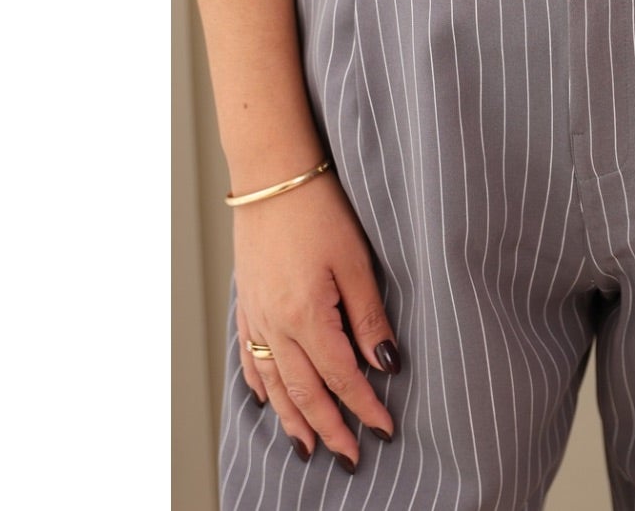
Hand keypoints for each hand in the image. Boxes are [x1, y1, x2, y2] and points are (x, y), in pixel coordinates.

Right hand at [233, 170, 400, 469]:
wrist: (272, 176)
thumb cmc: (319, 209)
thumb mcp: (356, 261)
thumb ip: (370, 317)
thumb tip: (386, 364)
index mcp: (306, 317)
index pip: (340, 378)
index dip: (363, 408)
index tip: (384, 430)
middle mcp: (275, 325)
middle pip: (304, 392)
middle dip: (329, 428)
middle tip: (349, 458)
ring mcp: (256, 315)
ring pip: (274, 384)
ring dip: (293, 418)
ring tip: (308, 447)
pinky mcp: (248, 301)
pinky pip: (250, 357)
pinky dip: (260, 385)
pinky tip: (268, 400)